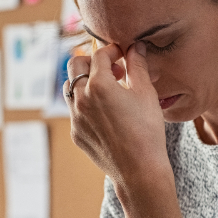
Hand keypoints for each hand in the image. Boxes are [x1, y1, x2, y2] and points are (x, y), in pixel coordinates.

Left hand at [66, 42, 169, 184]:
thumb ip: (138, 65)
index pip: (99, 55)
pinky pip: (74, 110)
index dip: (112, 51)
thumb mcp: (146, 93)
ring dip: (85, 81)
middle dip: (92, 61)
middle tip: (112, 69)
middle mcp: (81, 98)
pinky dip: (86, 103)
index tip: (123, 55)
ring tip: (107, 89)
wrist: (139, 171)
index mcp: (99, 85)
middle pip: (75, 64)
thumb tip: (135, 46)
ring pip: (70, 87)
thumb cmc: (147, 131)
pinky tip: (106, 112)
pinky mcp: (75, 133)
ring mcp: (75, 117)